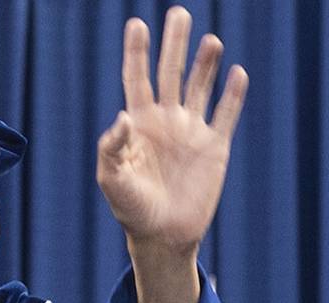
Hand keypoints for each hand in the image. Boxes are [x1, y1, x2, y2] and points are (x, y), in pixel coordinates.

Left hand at [97, 6, 247, 252]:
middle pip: (170, 73)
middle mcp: (165, 122)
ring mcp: (190, 133)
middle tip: (178, 13)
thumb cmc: (130, 209)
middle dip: (174, 44)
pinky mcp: (214, 148)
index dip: (136, 53)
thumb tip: (123, 116)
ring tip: (210, 40)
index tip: (137, 24)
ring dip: (205, 64)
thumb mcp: (111, 179)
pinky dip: (232, 94)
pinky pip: (225, 115)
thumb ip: (112, 148)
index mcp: (138, 126)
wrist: (161, 235)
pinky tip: (237, 72)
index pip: (136, 79)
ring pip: (200, 87)